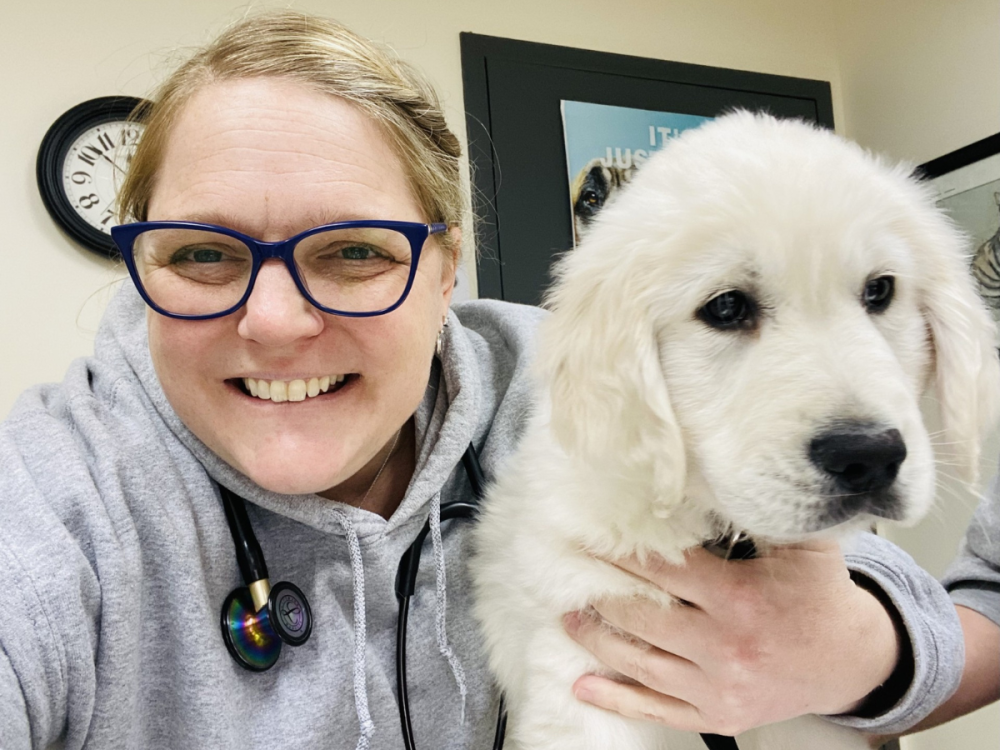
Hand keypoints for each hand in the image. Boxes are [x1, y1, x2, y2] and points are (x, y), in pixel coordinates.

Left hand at [563, 540, 900, 735]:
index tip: (589, 540)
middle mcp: (724, 646)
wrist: (851, 662)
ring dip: (598, 641)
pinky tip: (585, 686)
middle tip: (567, 576)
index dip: (622, 555)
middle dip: (600, 594)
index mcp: (738, 600)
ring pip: (641, 664)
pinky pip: (658, 710)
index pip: (664, 572)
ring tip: (569, 618)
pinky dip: (618, 699)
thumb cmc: (820, 598)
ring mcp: (719, 687)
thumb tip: (717, 479)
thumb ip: (762, 516)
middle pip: (642, 617)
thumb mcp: (804, 547)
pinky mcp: (718, 716)